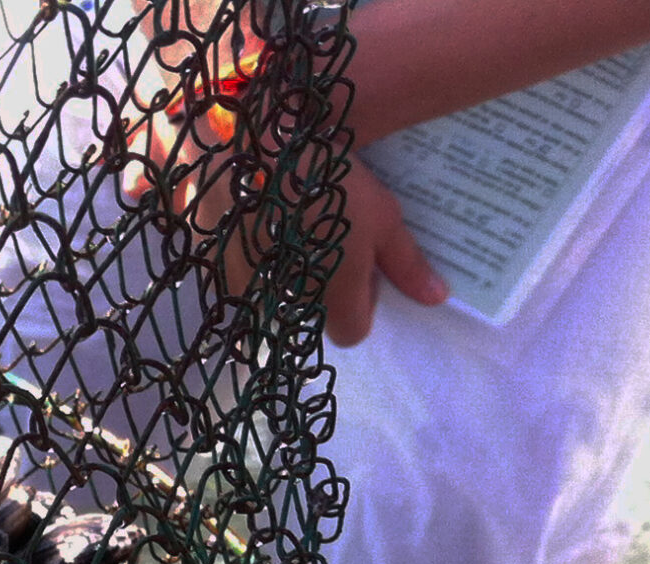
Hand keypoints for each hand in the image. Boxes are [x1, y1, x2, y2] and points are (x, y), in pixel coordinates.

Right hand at [116, 5, 450, 344]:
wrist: (258, 146)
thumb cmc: (331, 181)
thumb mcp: (381, 217)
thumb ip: (405, 264)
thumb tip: (438, 300)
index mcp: (330, 300)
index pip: (352, 331)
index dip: (361, 301)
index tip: (362, 266)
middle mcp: (283, 306)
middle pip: (307, 311)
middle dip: (317, 283)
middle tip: (325, 231)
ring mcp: (244, 287)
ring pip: (268, 290)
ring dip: (279, 264)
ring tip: (287, 216)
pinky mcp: (211, 262)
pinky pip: (232, 265)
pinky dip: (245, 245)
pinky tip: (254, 209)